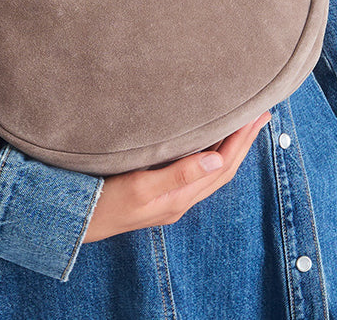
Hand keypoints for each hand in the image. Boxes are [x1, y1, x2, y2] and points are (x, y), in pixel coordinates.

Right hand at [82, 111, 271, 242]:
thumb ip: (178, 173)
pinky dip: (210, 153)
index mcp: (181, 197)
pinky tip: (208, 142)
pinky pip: (196, 170)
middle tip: (260, 114)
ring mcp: (170, 197)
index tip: (257, 115)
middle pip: (223, 167)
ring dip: (230, 147)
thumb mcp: (141, 187)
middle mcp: (180, 199)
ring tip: (243, 125)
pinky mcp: (158, 191)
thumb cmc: (103, 202)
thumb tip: (218, 159)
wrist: (76, 222)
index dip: (242, 140)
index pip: (223, 165)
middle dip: (243, 142)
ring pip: (211, 170)